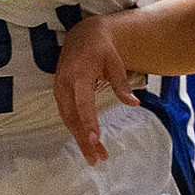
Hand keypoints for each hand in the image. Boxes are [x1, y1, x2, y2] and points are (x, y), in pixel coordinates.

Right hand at [52, 15, 139, 164]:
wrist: (82, 35)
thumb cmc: (102, 49)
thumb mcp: (115, 62)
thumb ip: (122, 85)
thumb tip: (134, 104)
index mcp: (79, 74)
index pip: (83, 103)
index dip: (88, 122)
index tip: (95, 139)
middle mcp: (65, 84)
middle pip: (73, 118)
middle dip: (84, 140)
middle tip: (98, 158)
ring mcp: (59, 89)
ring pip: (68, 120)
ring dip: (79, 139)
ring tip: (94, 156)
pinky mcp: (59, 93)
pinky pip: (66, 115)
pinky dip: (75, 130)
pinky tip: (85, 142)